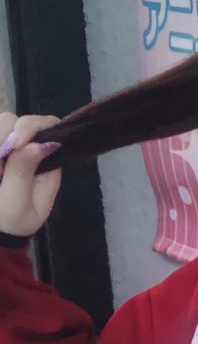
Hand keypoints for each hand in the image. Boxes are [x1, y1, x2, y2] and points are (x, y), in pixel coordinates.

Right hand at [0, 112, 62, 236]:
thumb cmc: (10, 223)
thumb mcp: (18, 202)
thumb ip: (24, 171)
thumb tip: (41, 143)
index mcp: (45, 162)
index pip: (47, 126)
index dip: (32, 126)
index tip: (16, 143)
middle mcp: (26, 150)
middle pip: (15, 120)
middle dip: (4, 134)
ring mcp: (5, 149)